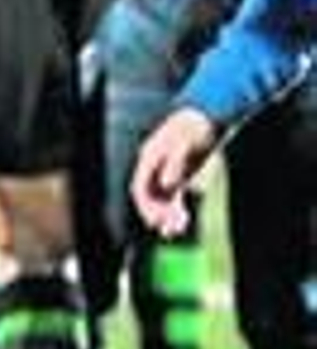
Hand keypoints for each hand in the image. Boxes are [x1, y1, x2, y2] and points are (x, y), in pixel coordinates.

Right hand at [131, 107, 218, 235]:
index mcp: (149, 158)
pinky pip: (173, 197)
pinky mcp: (179, 175)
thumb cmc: (196, 128)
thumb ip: (175, 164)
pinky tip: (183, 222)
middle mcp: (154, 167)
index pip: (140, 187)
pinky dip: (177, 210)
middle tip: (169, 230)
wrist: (207, 117)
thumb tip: (167, 185)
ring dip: (167, 216)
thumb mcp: (186, 143)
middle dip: (158, 214)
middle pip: (150, 196)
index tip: (154, 221)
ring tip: (176, 231)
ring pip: (162, 199)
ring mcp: (166, 171)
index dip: (146, 206)